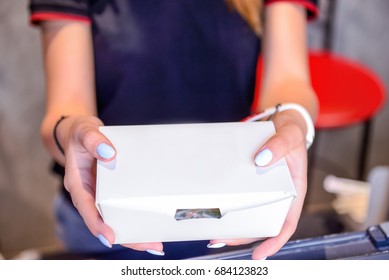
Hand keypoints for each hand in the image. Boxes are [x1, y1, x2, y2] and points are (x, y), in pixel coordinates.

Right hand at [60, 116, 162, 252]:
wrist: (82, 134)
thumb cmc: (81, 134)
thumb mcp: (84, 131)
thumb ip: (94, 140)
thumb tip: (109, 154)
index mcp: (77, 183)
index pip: (86, 207)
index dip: (96, 224)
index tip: (109, 237)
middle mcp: (89, 194)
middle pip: (104, 222)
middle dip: (124, 237)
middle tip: (151, 246)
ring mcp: (100, 195)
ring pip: (114, 220)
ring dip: (133, 233)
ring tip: (156, 244)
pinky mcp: (110, 192)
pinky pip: (121, 208)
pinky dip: (134, 218)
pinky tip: (151, 226)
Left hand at [209, 109, 308, 259]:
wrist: (283, 122)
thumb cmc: (290, 132)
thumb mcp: (289, 136)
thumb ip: (278, 146)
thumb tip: (261, 159)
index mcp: (294, 190)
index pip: (287, 222)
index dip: (274, 240)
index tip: (260, 254)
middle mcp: (279, 194)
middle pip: (263, 222)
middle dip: (243, 236)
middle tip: (220, 240)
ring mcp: (266, 189)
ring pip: (251, 213)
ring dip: (235, 224)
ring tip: (213, 232)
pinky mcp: (253, 180)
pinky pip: (243, 196)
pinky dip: (232, 205)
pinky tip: (217, 207)